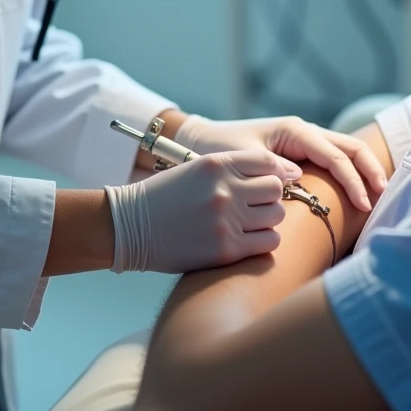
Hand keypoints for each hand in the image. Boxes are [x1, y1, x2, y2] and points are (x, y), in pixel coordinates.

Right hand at [105, 150, 286, 273]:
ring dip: (269, 218)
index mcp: (216, 164)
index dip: (275, 171)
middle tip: (259, 205)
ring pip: (277, 215)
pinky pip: (269, 241)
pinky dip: (264, 240)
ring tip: (252, 222)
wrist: (131, 227)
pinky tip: (249, 239)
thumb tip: (280, 175)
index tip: (272, 181)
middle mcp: (224, 189)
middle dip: (271, 196)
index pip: (267, 161)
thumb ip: (233, 168)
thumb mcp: (195, 169)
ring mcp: (226, 219)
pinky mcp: (226, 249)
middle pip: (276, 187)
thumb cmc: (166, 196)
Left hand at [174, 115, 387, 212]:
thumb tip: (299, 179)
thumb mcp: (242, 158)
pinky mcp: (300, 153)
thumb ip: (269, 167)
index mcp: (293, 130)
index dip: (353, 180)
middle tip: (384, 197)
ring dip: (364, 170)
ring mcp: (304, 142)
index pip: (335, 156)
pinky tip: (360, 193)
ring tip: (380, 196)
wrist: (201, 140)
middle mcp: (303, 132)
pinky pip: (333, 160)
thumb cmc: (218, 148)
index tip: (364, 206)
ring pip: (345, 151)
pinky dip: (350, 173)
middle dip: (370, 170)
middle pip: (350, 147)